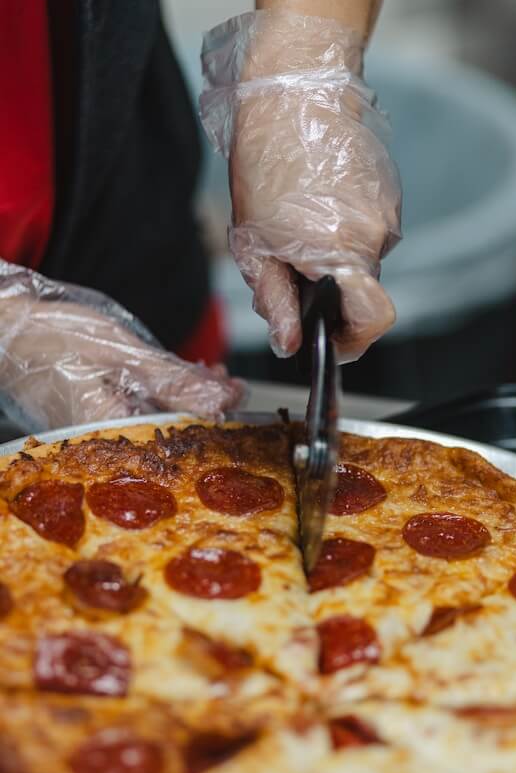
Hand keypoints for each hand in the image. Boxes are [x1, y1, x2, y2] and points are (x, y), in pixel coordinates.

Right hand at [0, 267, 243, 430]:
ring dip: (186, 399)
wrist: (2, 330)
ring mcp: (97, 432)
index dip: (212, 420)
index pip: (177, 439)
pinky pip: (137, 413)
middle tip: (231, 384)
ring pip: (156, 422)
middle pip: (169, 434)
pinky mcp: (93, 420)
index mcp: (108, 431)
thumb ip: (173, 380)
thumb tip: (221, 400)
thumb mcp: (121, 351)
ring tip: (212, 376)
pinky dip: (161, 396)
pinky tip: (181, 378)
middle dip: (204, 408)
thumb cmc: (50, 336)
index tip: (236, 398)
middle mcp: (103, 441)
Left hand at [201, 11, 401, 362]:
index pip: (373, 321)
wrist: (295, 88)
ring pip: (362, 259)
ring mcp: (387, 210)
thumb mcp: (254, 243)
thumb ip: (275, 301)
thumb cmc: (266, 160)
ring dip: (334, 257)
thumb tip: (288, 343)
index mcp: (342, 252)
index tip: (332, 344)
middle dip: (329, 293)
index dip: (354, 342)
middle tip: (290, 267)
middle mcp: (376, 235)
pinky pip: (367, 229)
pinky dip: (343, 229)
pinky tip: (314, 201)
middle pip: (362, 291)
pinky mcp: (389, 191)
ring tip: (298, 222)